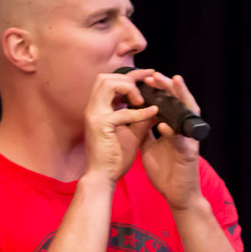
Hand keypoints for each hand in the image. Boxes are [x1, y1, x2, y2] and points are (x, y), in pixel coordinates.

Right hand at [84, 68, 156, 184]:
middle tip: (148, 83)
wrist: (104, 177)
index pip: (109, 81)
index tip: (149, 75)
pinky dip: (139, 112)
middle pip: (105, 77)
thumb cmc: (115, 156)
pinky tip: (152, 113)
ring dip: (128, 87)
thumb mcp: (132, 132)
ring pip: (107, 84)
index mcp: (98, 109)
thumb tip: (157, 105)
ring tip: (142, 100)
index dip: (130, 76)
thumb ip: (142, 117)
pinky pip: (122, 112)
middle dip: (129, 77)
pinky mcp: (100, 126)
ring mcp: (94, 115)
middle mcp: (93, 109)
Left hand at [138, 72, 204, 209]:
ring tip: (173, 83)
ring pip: (189, 113)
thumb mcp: (151, 145)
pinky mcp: (189, 154)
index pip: (169, 102)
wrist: (176, 194)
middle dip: (169, 86)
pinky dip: (173, 132)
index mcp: (174, 127)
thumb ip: (145, 129)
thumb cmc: (166, 170)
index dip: (159, 89)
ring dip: (181, 98)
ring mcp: (189, 140)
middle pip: (180, 101)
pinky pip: (183, 140)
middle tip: (155, 74)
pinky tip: (164, 124)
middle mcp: (184, 130)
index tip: (146, 77)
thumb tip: (133, 114)